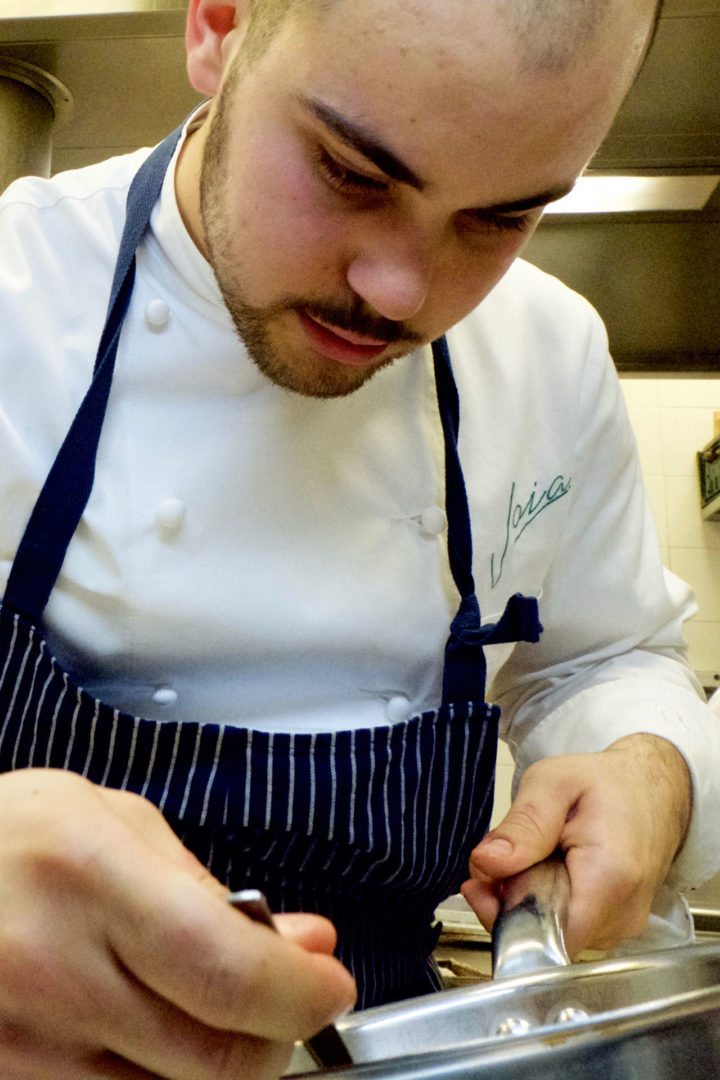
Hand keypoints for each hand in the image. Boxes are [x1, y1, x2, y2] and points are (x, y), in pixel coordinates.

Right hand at [0, 769, 355, 1078]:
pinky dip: (158, 1079)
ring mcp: (21, 1045)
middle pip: (211, 1057)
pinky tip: (157, 1034)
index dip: (302, 992)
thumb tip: (299, 941)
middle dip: (275, 1036)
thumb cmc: (7, 835)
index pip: (229, 970)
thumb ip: (207, 887)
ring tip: (222, 1011)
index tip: (329, 983)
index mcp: (87, 875)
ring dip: (220, 1064)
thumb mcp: (111, 819)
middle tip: (290, 1001)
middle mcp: (50, 970)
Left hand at [461, 734, 691, 956]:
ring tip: (530, 858)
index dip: (504, 915)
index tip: (482, 881)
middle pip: (544, 937)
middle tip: (496, 860)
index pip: (544, 936)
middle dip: (508, 904)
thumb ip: (522, 825)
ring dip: (527, 903)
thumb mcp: (553, 782)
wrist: (651, 788)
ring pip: (553, 935)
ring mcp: (623, 927)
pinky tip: (548, 870)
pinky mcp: (617, 927)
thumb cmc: (605, 782)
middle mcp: (622, 916)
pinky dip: (548, 904)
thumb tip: (485, 863)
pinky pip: (568, 929)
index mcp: (608, 880)